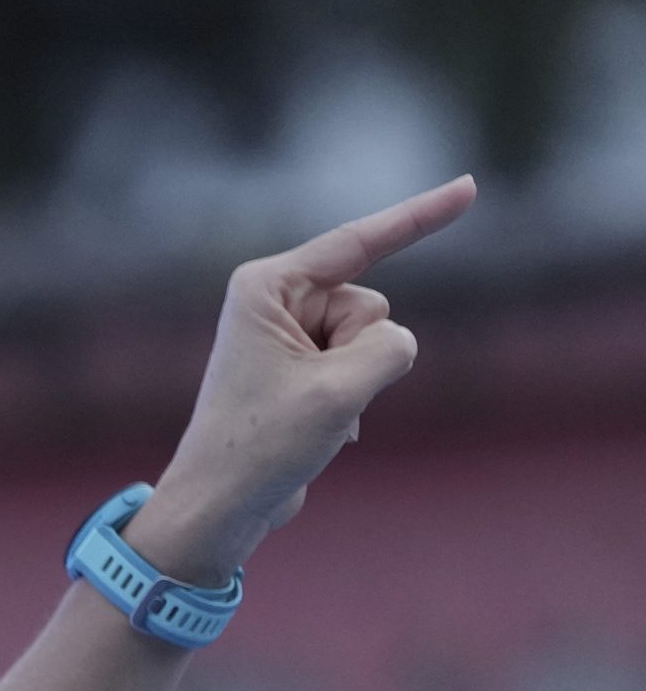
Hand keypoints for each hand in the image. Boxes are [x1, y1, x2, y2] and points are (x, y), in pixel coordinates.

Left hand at [132, 176, 475, 585]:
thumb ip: (392, 346)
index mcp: (267, 286)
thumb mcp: (342, 389)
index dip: (420, 215)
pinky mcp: (301, 368)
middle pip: (371, 305)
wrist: (220, 505)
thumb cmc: (264, 444)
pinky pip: (361, 370)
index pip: (358, 242)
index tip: (470, 185)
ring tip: (305, 416)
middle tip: (311, 396)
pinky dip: (351, 403)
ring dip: (357, 384)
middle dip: (362, 352)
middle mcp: (273, 300)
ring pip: (373, 341)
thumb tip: (393, 344)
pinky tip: (312, 432)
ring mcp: (288, 335)